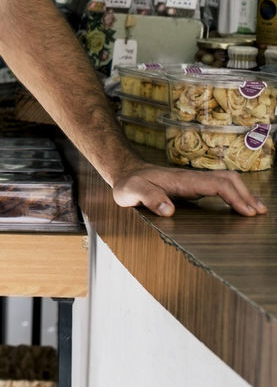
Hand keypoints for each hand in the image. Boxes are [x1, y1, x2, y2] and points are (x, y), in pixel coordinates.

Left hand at [112, 163, 266, 217]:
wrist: (126, 173)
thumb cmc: (129, 184)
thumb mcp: (132, 192)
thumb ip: (149, 198)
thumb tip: (170, 210)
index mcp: (182, 180)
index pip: (216, 185)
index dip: (234, 197)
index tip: (247, 212)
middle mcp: (192, 178)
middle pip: (227, 179)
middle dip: (246, 194)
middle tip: (260, 213)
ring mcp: (194, 181)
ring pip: (226, 181)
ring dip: (243, 193)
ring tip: (258, 211)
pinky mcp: (193, 187)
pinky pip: (219, 187)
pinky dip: (235, 195)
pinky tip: (240, 206)